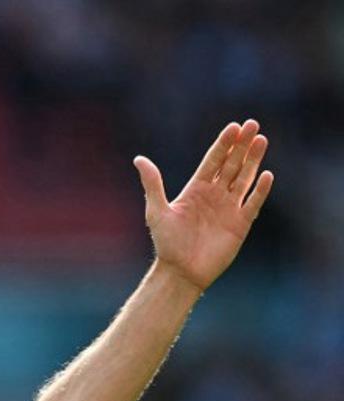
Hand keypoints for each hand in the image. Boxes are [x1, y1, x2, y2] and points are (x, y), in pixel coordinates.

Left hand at [133, 120, 273, 291]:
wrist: (181, 271)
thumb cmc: (167, 243)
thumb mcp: (157, 210)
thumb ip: (153, 184)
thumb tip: (139, 159)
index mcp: (196, 190)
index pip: (213, 161)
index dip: (223, 144)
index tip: (234, 126)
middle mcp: (214, 195)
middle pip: (231, 164)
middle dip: (241, 145)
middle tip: (253, 124)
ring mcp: (228, 208)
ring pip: (244, 178)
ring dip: (253, 160)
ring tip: (262, 140)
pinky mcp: (240, 224)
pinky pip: (252, 203)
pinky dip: (260, 190)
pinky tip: (266, 175)